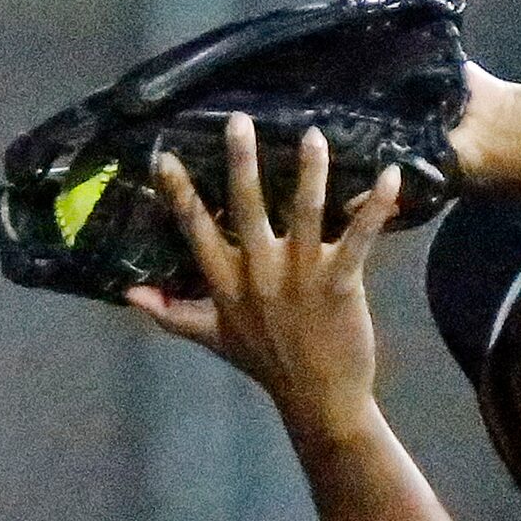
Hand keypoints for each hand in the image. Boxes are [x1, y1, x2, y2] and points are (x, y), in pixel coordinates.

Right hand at [126, 111, 401, 442]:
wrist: (320, 401)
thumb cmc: (268, 365)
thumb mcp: (213, 338)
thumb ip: (172, 313)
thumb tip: (128, 293)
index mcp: (226, 284)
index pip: (195, 230)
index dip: (179, 193)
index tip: (163, 156)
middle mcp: (259, 275)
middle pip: (247, 209)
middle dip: (242, 162)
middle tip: (239, 119)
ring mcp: (301, 277)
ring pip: (304, 213)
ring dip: (310, 172)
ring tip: (313, 135)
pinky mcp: (340, 284)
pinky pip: (359, 238)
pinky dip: (376, 207)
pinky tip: (391, 177)